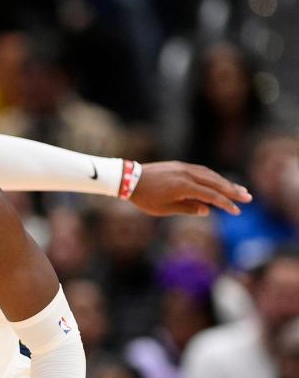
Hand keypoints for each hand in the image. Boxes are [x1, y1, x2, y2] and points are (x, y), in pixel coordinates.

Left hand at [129, 161, 250, 216]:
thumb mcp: (165, 209)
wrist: (128, 179)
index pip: (212, 196)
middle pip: (216, 182)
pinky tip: (219, 182)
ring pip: (210, 175)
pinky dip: (213, 177)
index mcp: (184, 187)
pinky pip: (202, 171)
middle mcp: (187, 174)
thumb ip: (187, 209)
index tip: (237, 212)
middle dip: (233, 191)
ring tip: (238, 189)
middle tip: (248, 197)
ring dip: (225, 182)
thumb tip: (207, 210)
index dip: (226, 204)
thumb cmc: (145, 198)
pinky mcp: (180, 165)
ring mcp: (184, 168)